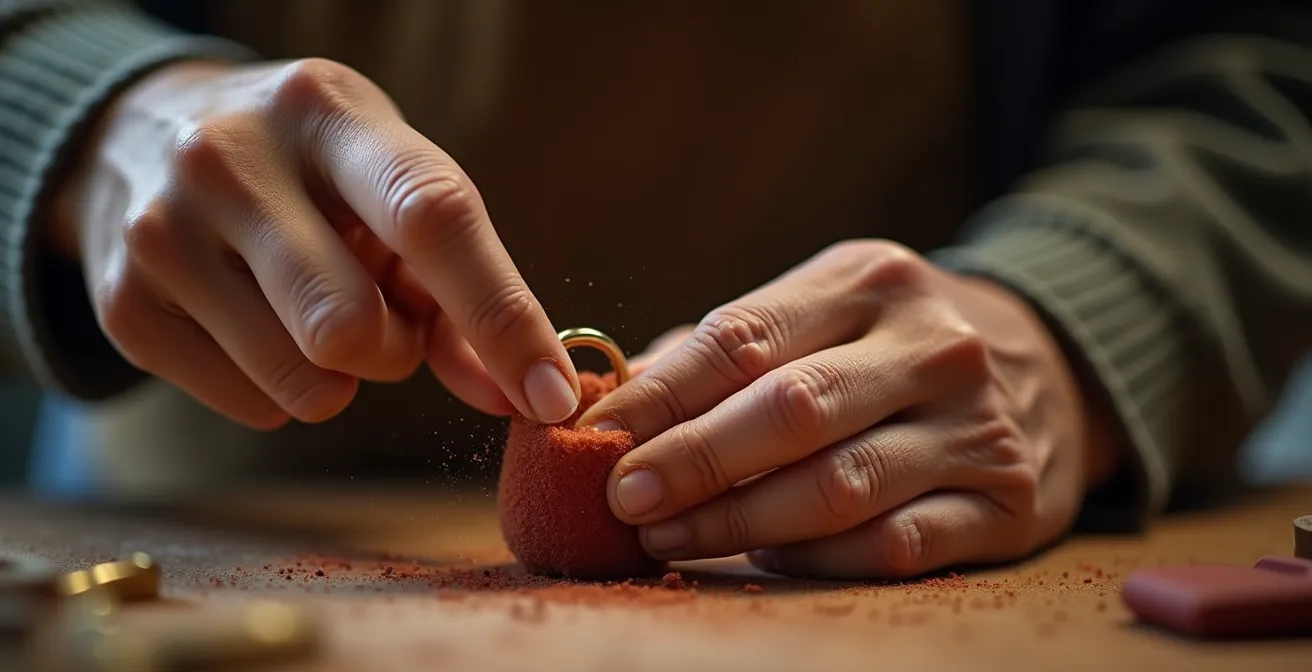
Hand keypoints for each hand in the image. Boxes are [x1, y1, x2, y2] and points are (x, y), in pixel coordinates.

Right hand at [49, 59, 580, 428]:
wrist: (142, 137)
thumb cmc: (311, 171)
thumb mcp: (389, 186)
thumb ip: (459, 290)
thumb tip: (520, 396)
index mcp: (327, 110)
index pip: (431, 217)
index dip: (500, 315)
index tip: (550, 394)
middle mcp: (231, 158)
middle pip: (352, 328)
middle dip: (393, 350)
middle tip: (379, 315)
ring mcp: (163, 231)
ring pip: (305, 383)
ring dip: (341, 377)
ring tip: (314, 310)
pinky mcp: (125, 304)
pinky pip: (254, 407)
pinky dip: (283, 391)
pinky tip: (258, 326)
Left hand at [578, 240, 1117, 578]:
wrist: (1052, 366)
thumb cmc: (892, 342)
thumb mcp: (825, 309)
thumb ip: (729, 349)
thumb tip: (618, 400)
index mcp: (869, 281)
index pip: (745, 338)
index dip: (662, 392)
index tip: (597, 433)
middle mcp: (933, 346)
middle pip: (792, 410)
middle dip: (694, 461)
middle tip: (622, 495)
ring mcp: (976, 427)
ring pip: (840, 487)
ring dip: (739, 522)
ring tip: (666, 535)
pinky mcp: (1006, 505)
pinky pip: (895, 545)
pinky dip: (817, 559)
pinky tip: (763, 559)